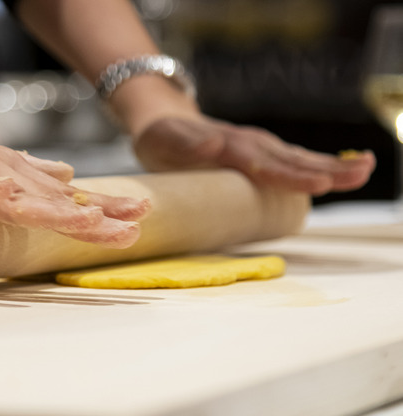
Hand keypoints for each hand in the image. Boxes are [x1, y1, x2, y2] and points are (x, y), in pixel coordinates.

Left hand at [134, 116, 375, 194]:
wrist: (163, 122)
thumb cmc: (161, 139)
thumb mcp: (164, 141)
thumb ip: (186, 144)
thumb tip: (213, 146)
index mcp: (230, 147)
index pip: (264, 166)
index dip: (291, 176)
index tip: (318, 183)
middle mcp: (250, 145)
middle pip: (291, 160)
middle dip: (327, 169)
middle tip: (359, 175)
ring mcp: (258, 147)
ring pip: (298, 159)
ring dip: (331, 166)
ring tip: (365, 171)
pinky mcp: (260, 154)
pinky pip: (293, 161)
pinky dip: (319, 166)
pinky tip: (343, 174)